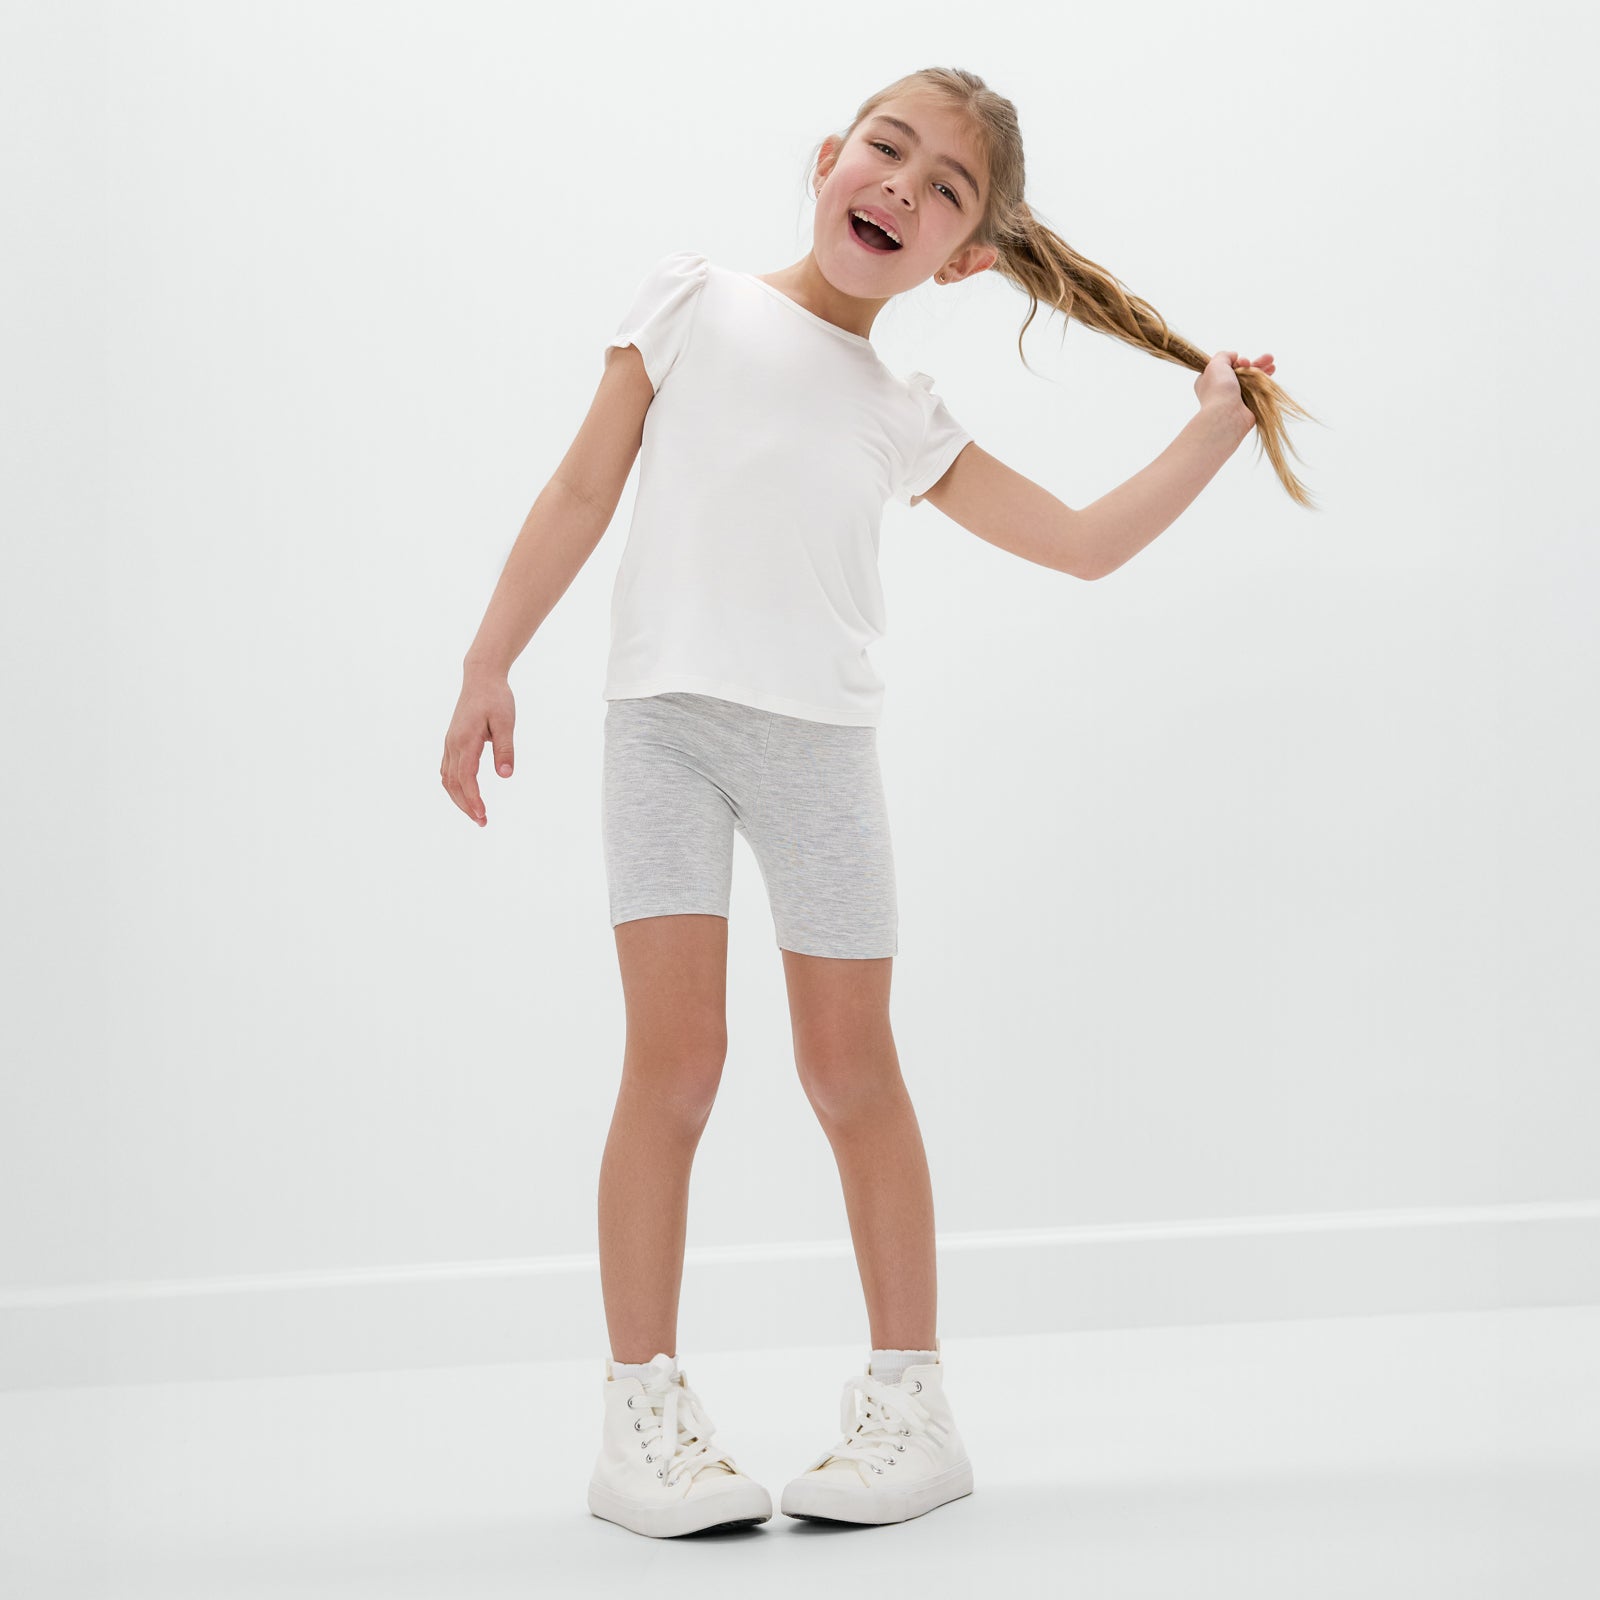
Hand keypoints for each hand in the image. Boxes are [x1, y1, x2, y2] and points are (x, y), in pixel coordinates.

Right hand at [441, 668, 515, 826]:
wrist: (481, 678)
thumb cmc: (496, 698)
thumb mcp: (506, 722)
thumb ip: (505, 749)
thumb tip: (506, 776)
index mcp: (465, 741)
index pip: (466, 778)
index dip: (473, 800)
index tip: (483, 815)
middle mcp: (453, 744)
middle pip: (453, 783)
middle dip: (466, 805)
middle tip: (482, 822)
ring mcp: (449, 743)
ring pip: (447, 779)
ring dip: (459, 799)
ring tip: (476, 814)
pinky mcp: (451, 742)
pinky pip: (447, 770)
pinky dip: (454, 787)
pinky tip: (465, 795)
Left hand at [1195, 349, 1275, 419]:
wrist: (1227, 415)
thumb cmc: (1218, 390)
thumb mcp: (1215, 364)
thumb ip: (1224, 355)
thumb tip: (1234, 355)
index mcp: (1210, 380)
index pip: (1225, 366)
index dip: (1236, 360)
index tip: (1241, 360)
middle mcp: (1221, 389)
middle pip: (1240, 371)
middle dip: (1254, 363)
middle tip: (1268, 357)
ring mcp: (1234, 397)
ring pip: (1250, 379)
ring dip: (1262, 369)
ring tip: (1272, 363)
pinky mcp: (1246, 405)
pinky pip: (1256, 389)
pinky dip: (1264, 380)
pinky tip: (1271, 371)